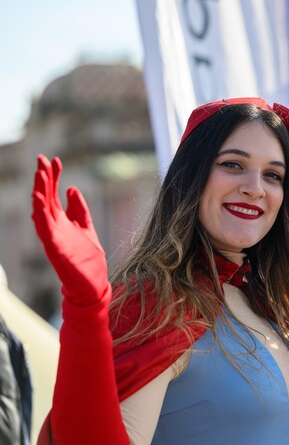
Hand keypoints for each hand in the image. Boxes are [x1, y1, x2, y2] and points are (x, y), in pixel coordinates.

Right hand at [31, 155, 109, 305]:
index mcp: (62, 222)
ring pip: (41, 212)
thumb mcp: (87, 228)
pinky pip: (45, 230)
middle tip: (41, 159)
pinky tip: (38, 202)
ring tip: (39, 175)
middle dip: (43, 178)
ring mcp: (53, 238)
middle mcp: (55, 227)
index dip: (54, 177)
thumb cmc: (88, 260)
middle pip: (45, 198)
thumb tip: (72, 189)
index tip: (54, 159)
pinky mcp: (55, 249)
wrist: (93, 285)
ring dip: (39, 193)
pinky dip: (40, 216)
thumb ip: (79, 210)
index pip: (54, 195)